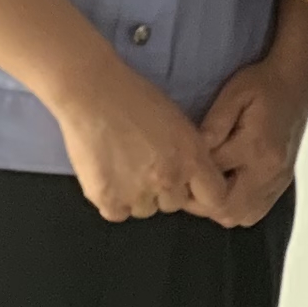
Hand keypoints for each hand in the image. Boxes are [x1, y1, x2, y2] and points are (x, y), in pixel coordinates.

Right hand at [51, 71, 240, 224]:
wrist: (92, 93)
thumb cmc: (135, 98)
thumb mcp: (179, 123)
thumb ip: (189, 154)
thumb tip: (190, 178)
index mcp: (192, 158)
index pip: (215, 197)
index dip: (203, 193)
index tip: (191, 187)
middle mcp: (168, 179)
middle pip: (174, 204)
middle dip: (165, 190)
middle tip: (146, 166)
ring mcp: (137, 192)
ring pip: (145, 210)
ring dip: (138, 196)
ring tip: (123, 166)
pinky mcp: (107, 199)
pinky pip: (117, 213)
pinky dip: (113, 201)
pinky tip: (108, 176)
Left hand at [195, 51, 307, 228]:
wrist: (298, 81)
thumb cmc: (263, 84)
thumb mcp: (233, 95)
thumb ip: (213, 126)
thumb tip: (194, 154)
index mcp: (255, 148)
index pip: (214, 181)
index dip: (192, 179)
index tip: (182, 168)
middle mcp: (270, 170)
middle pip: (229, 210)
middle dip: (204, 202)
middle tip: (192, 180)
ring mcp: (279, 179)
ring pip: (243, 216)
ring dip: (221, 206)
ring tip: (210, 183)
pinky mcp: (282, 181)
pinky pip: (256, 211)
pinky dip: (238, 206)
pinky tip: (229, 184)